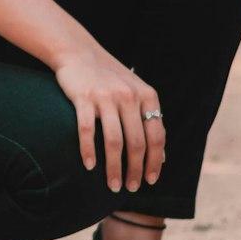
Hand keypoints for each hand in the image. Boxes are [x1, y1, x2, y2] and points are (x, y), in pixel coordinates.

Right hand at [52, 48, 165, 191]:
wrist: (79, 52)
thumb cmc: (109, 77)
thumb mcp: (136, 91)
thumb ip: (149, 118)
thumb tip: (162, 157)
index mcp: (147, 96)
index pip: (156, 136)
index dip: (155, 161)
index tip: (151, 180)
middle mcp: (129, 96)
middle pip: (137, 142)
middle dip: (135, 170)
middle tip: (131, 188)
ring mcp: (106, 97)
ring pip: (114, 141)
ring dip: (114, 168)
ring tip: (112, 185)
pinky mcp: (84, 98)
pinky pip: (87, 130)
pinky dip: (89, 151)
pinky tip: (89, 166)